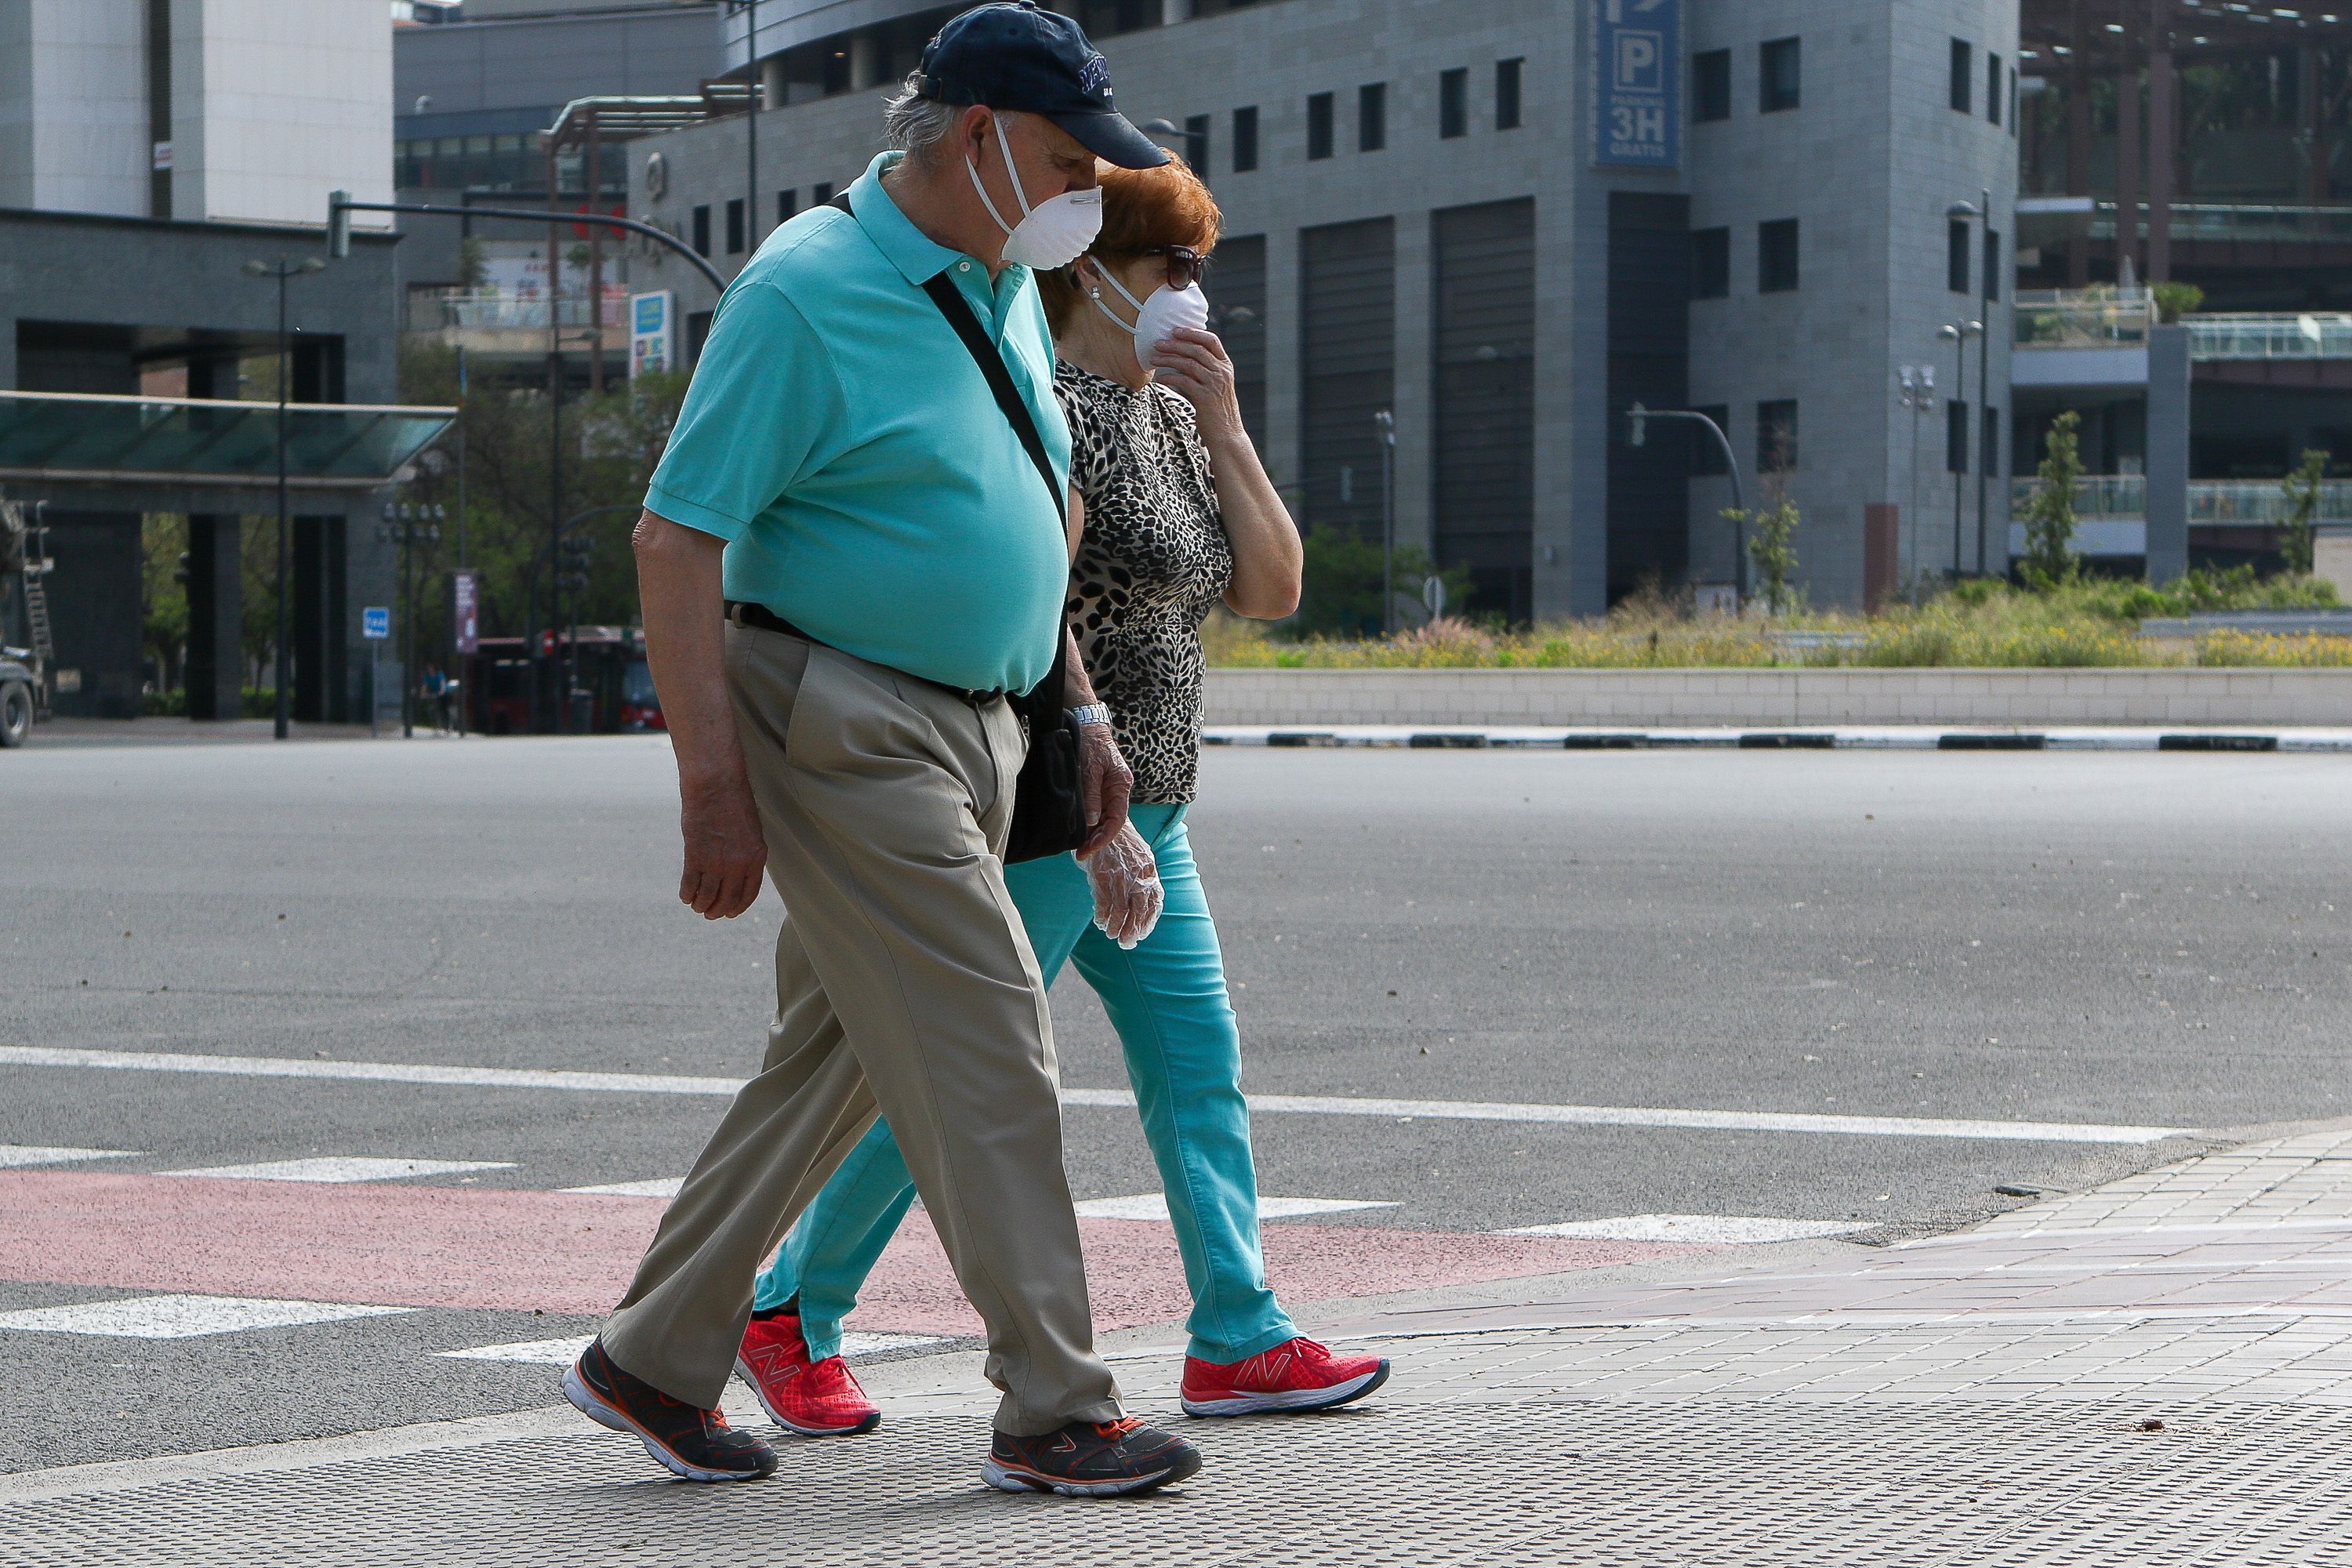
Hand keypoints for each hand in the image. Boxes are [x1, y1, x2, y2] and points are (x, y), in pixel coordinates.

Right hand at [678, 768, 766, 919]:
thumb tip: (737, 872)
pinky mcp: (695, 855)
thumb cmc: (734, 801)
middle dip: (718, 910)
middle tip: (710, 914)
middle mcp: (738, 863)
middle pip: (728, 899)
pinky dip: (687, 894)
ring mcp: (716, 861)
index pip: (749, 893)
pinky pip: (690, 884)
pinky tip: (686, 896)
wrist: (716, 783)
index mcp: (756, 857)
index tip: (730, 913)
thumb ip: (746, 852)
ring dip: (701, 905)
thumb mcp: (751, 830)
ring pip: (708, 896)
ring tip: (697, 907)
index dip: (738, 907)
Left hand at [1075, 719, 1131, 858]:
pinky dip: (1087, 820)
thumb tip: (1092, 821)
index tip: (1088, 849)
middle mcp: (1117, 790)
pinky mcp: (1097, 787)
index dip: (1104, 838)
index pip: (1117, 820)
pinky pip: (1095, 809)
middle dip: (1096, 839)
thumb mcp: (1090, 768)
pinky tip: (1077, 828)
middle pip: (1110, 822)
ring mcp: (1107, 789)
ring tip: (1076, 845)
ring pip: (1102, 817)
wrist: (1087, 723)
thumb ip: (1092, 795)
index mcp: (1121, 786)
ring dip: (1091, 832)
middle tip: (1079, 853)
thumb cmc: (1091, 742)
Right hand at [1081, 822, 1162, 948]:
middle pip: (1138, 910)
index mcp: (1149, 870)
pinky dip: (1102, 915)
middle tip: (1126, 943)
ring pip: (1120, 910)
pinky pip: (1103, 902)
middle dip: (1132, 930)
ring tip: (1112, 935)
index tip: (1142, 933)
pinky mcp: (1101, 875)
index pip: (1154, 902)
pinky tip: (1101, 922)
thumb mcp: (1141, 857)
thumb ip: (1145, 877)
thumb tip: (1147, 901)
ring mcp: (1119, 875)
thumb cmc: (1123, 842)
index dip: (1149, 921)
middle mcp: (1137, 875)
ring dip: (1116, 927)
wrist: (1104, 821)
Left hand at [1148, 327, 1242, 439]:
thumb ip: (1206, 370)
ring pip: (1188, 363)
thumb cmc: (1218, 411)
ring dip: (1168, 359)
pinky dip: (1169, 378)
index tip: (1176, 331)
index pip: (1211, 340)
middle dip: (1175, 344)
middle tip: (1158, 344)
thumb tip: (1184, 357)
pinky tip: (1160, 379)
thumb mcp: (1217, 386)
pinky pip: (1182, 381)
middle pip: (1196, 349)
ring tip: (1153, 359)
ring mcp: (1214, 384)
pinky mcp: (1204, 397)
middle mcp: (1222, 372)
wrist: (1227, 435)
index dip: (1193, 333)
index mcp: (1226, 366)